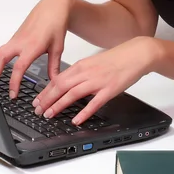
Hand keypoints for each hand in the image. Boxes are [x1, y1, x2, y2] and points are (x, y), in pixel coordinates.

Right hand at [0, 0, 71, 96]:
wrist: (52, 8)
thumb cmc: (56, 25)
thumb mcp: (58, 48)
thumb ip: (54, 66)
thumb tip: (54, 82)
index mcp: (33, 46)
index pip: (19, 67)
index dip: (14, 82)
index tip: (13, 94)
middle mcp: (20, 42)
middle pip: (0, 59)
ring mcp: (15, 39)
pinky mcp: (14, 38)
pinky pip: (0, 50)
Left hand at [32, 36, 159, 124]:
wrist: (137, 54)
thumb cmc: (117, 59)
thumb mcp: (93, 63)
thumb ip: (80, 73)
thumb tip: (67, 84)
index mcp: (82, 65)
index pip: (58, 79)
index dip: (45, 91)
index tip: (37, 100)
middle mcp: (87, 73)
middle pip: (61, 86)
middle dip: (47, 100)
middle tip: (38, 110)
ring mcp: (98, 81)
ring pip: (72, 94)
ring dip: (58, 105)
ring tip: (49, 115)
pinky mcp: (109, 90)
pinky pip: (94, 103)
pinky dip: (83, 112)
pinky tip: (76, 120)